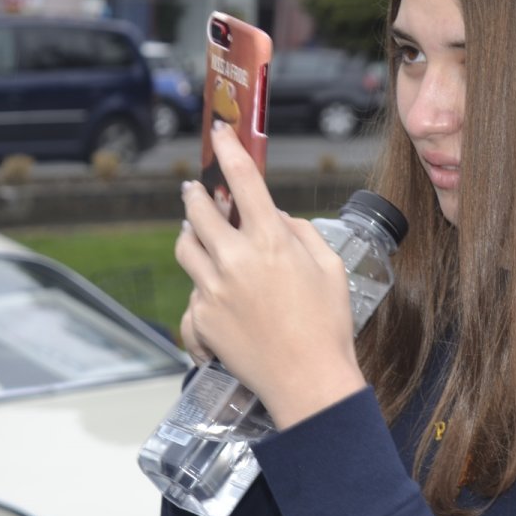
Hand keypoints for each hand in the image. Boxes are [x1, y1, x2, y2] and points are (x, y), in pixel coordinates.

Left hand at [176, 122, 367, 428]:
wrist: (308, 381)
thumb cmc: (327, 326)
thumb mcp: (330, 268)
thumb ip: (301, 234)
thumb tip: (278, 220)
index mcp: (271, 241)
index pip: (243, 180)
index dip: (229, 150)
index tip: (220, 134)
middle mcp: (235, 260)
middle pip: (199, 211)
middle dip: (196, 194)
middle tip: (196, 189)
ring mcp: (214, 290)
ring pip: (185, 247)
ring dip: (190, 234)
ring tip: (198, 234)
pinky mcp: (203, 320)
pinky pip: (192, 293)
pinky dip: (203, 289)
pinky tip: (217, 295)